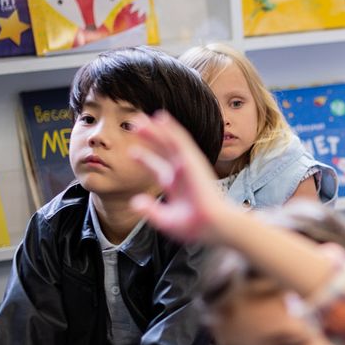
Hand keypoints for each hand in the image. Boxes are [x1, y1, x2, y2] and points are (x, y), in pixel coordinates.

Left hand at [128, 110, 228, 243]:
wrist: (212, 224)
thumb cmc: (195, 226)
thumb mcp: (166, 221)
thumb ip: (150, 211)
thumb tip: (134, 201)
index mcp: (176, 185)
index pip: (158, 167)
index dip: (145, 159)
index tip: (132, 152)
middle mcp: (182, 172)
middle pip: (163, 150)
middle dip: (149, 137)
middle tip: (135, 124)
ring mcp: (188, 165)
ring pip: (170, 142)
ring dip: (156, 129)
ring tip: (140, 118)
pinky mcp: (193, 161)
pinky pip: (180, 141)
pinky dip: (171, 129)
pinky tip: (161, 118)